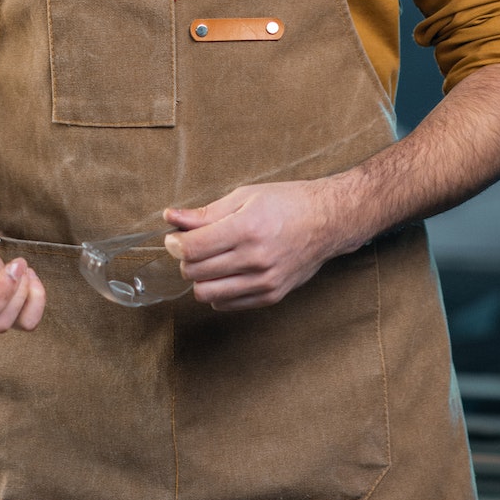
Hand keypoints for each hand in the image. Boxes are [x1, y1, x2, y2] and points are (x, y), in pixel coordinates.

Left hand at [163, 179, 341, 310]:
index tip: (173, 237)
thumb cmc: (287, 203)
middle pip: (196, 273)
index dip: (174, 243)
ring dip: (200, 278)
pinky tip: (225, 272)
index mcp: (248, 229)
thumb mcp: (245, 196)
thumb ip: (206, 213)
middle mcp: (256, 259)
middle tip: (191, 245)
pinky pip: (227, 304)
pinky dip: (218, 291)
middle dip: (185, 259)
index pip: (193, 248)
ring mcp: (264, 282)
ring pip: (207, 294)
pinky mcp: (271, 296)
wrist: (328, 222)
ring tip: (208, 260)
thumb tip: (171, 218)